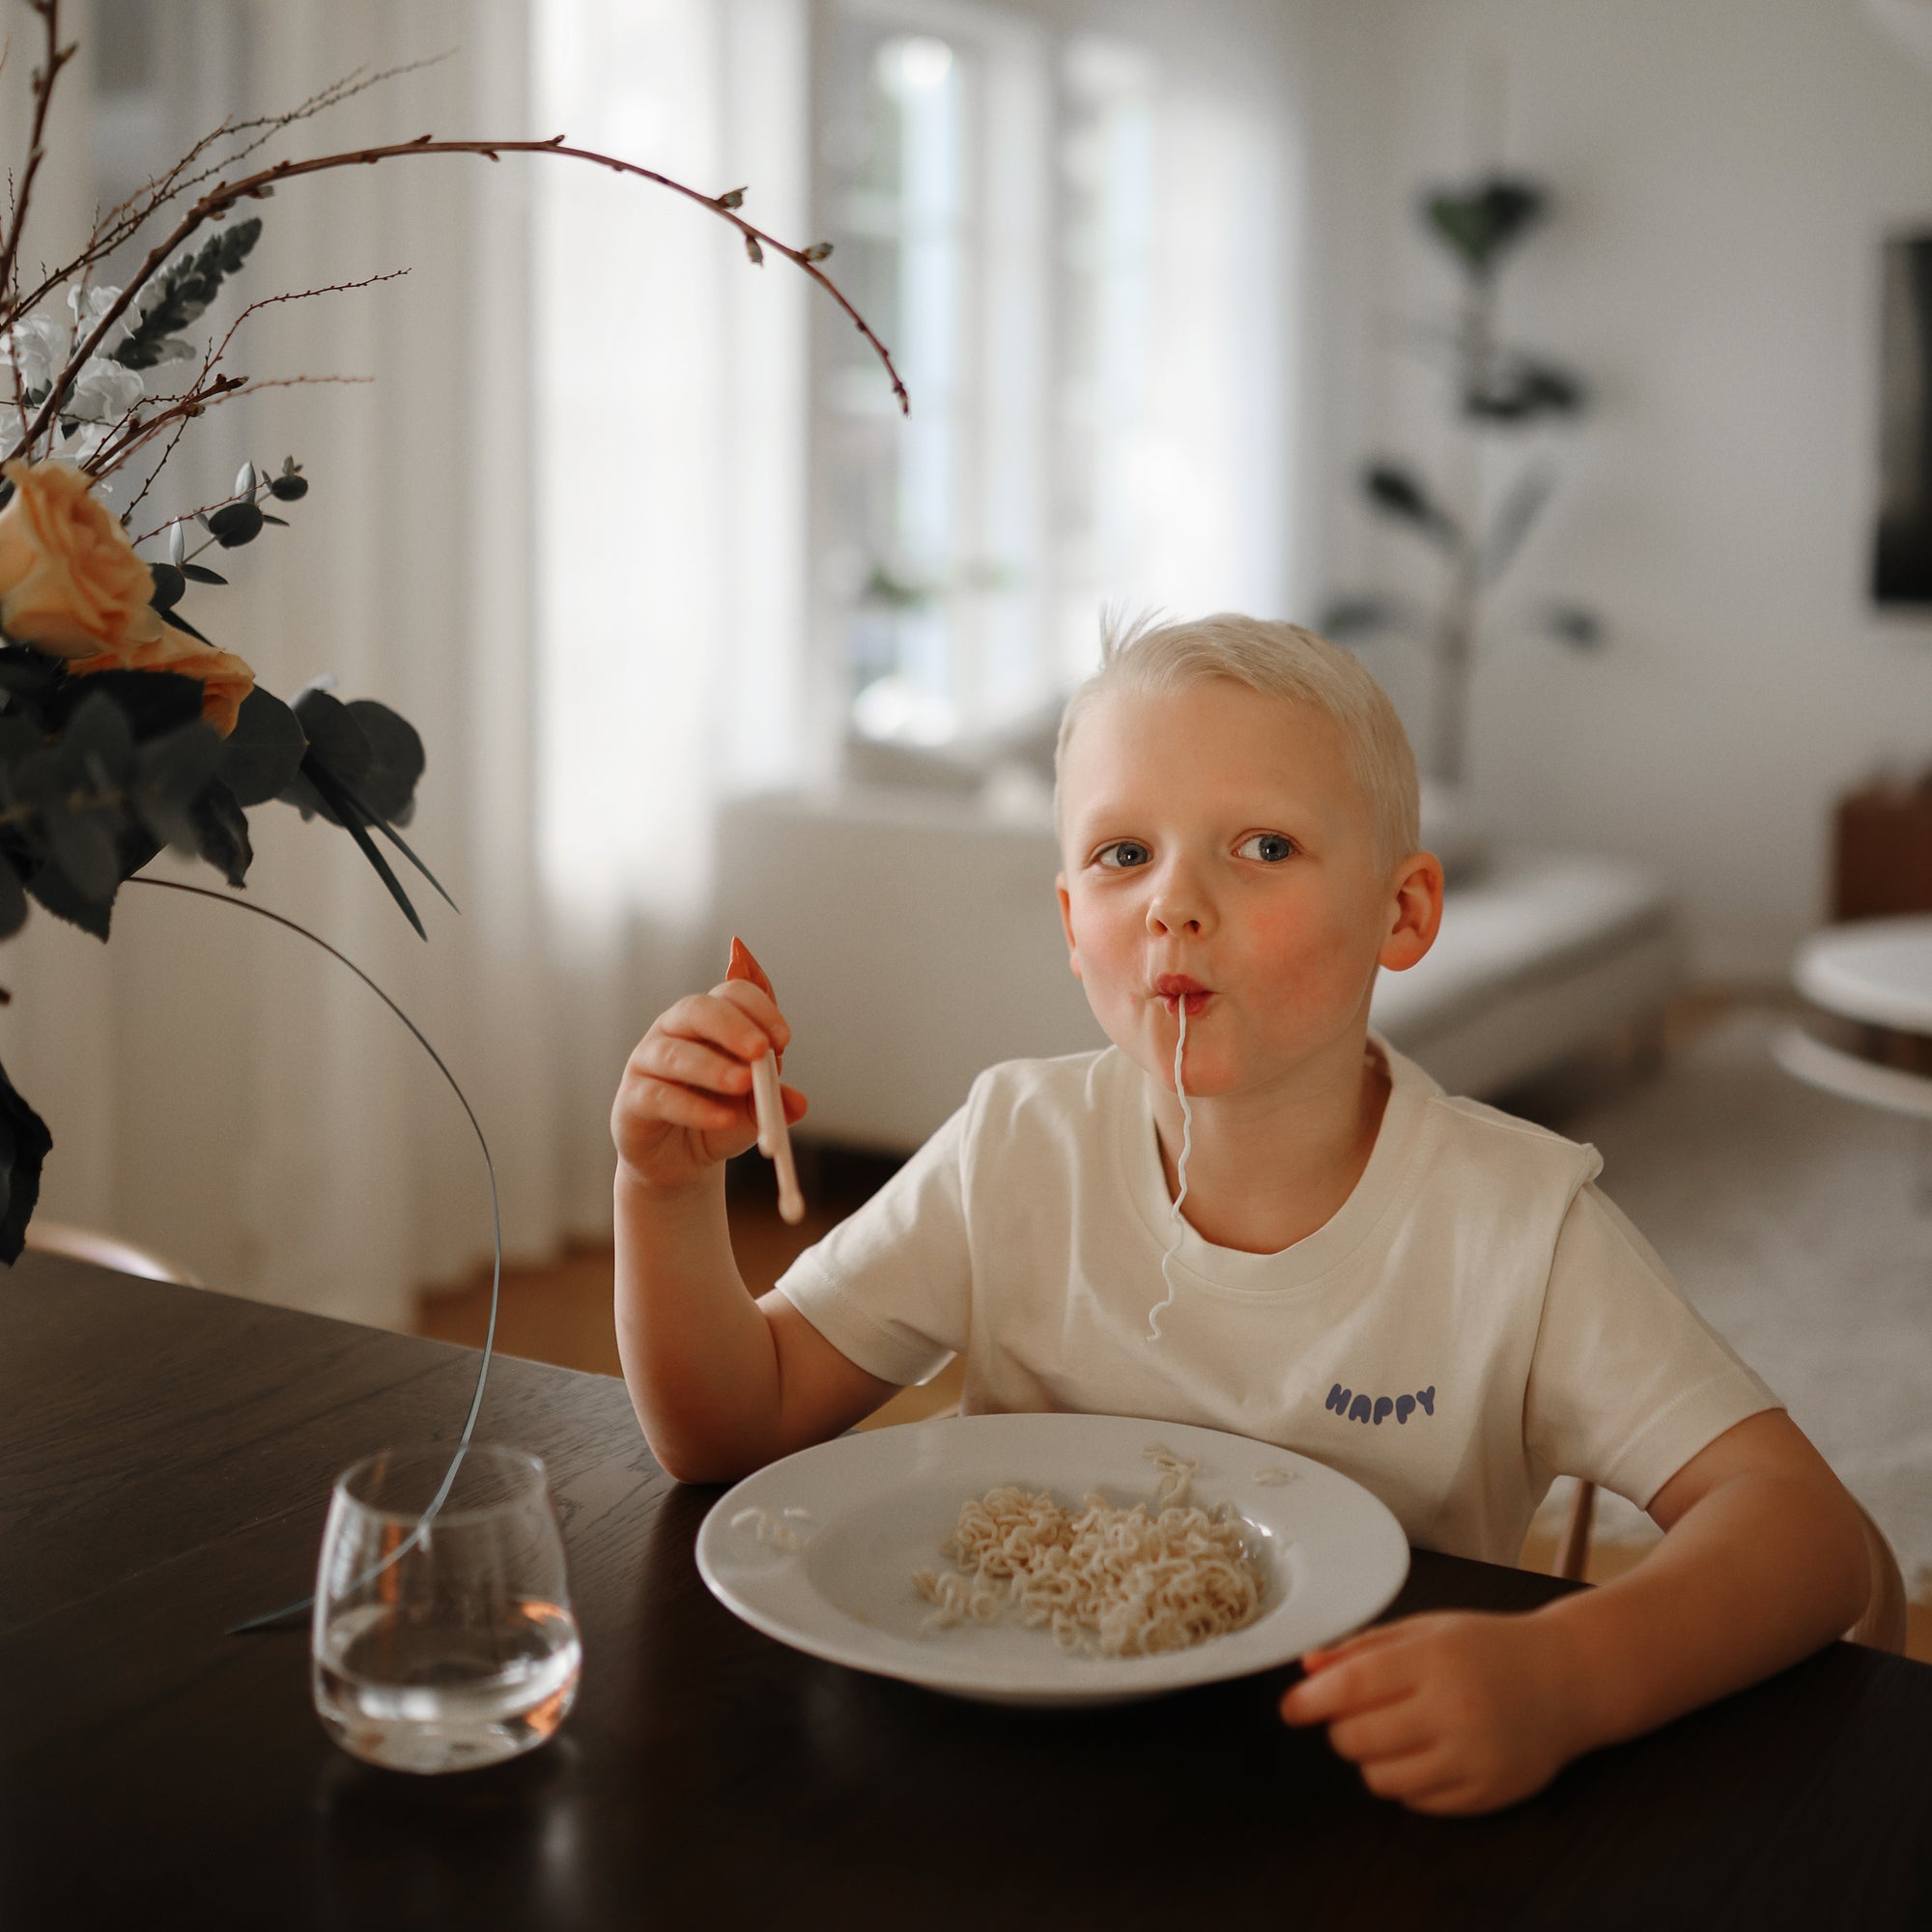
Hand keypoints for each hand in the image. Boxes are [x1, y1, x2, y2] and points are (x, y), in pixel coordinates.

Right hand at [611, 940, 805, 1193]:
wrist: (679, 1161)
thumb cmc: (717, 1120)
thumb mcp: (752, 1112)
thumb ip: (774, 1102)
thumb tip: (798, 1103)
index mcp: (709, 1021)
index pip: (732, 995)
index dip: (759, 1010)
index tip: (783, 1040)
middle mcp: (674, 1031)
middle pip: (698, 1010)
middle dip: (733, 1027)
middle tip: (760, 1051)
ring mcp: (648, 1061)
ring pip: (674, 1053)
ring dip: (712, 1067)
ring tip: (743, 1084)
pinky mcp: (632, 1097)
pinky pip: (659, 1095)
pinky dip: (693, 1107)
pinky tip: (721, 1119)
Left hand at [1279, 1610, 1587, 1814]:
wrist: (1566, 1680)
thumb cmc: (1487, 1647)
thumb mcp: (1426, 1629)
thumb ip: (1364, 1647)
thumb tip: (1307, 1668)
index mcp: (1434, 1660)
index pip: (1353, 1686)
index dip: (1310, 1701)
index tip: (1289, 1708)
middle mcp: (1453, 1711)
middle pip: (1358, 1739)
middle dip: (1340, 1729)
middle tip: (1353, 1714)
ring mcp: (1472, 1759)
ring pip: (1382, 1779)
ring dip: (1371, 1758)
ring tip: (1392, 1732)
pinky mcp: (1486, 1795)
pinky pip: (1417, 1802)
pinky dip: (1406, 1782)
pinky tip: (1424, 1753)